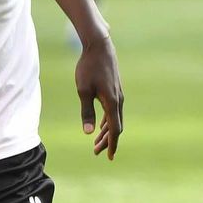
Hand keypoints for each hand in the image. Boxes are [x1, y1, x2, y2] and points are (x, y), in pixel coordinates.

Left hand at [76, 32, 123, 159]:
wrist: (99, 46)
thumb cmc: (88, 67)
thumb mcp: (83, 90)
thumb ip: (86, 111)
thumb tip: (87, 132)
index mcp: (112, 102)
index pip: (115, 129)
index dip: (112, 144)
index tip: (110, 157)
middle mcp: (119, 100)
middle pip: (116, 127)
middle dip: (107, 141)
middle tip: (96, 152)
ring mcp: (118, 95)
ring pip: (115, 119)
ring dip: (106, 132)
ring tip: (96, 142)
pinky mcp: (115, 90)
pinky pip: (113, 110)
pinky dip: (108, 121)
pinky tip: (100, 125)